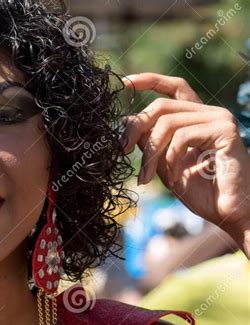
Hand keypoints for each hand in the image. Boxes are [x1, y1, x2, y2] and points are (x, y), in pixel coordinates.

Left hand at [121, 73, 249, 255]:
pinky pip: (183, 136)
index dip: (148, 81)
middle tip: (122, 151)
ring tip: (146, 177)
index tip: (124, 84)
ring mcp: (219, 119)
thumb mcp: (167, 167)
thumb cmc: (204, 195)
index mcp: (197, 119)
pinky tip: (175, 176)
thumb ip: (151, 145)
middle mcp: (209, 114)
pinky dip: (170, 158)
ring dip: (150, 152)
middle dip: (136, 128)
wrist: (231, 214)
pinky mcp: (224, 130)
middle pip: (161, 106)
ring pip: (168, 122)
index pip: (173, 88)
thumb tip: (125, 121)